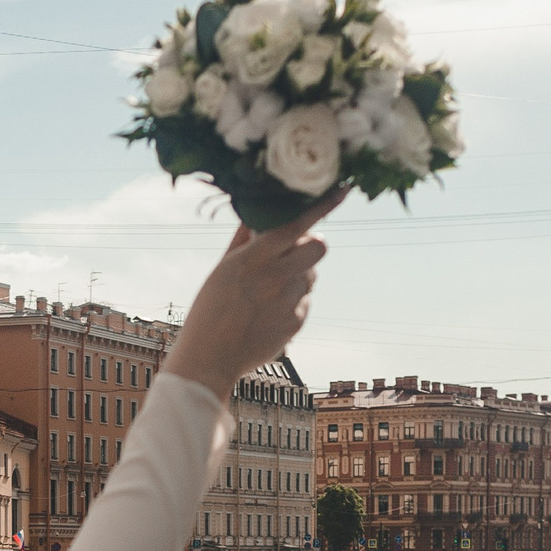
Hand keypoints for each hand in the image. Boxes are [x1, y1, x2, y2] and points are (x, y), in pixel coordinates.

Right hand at [159, 191, 340, 393]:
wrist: (209, 359)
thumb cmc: (209, 312)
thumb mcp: (221, 271)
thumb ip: (242, 242)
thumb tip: (255, 217)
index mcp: (251, 260)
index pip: (295, 226)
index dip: (320, 207)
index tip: (341, 191)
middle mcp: (274, 278)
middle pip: (319, 248)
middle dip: (312, 245)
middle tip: (294, 253)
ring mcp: (287, 303)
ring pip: (311, 277)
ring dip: (299, 276)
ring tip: (270, 292)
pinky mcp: (295, 324)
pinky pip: (304, 303)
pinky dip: (292, 303)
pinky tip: (268, 314)